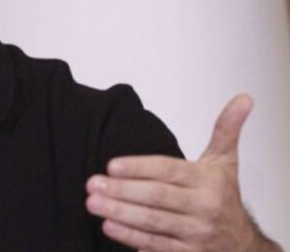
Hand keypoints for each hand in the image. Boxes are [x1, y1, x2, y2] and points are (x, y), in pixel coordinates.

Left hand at [85, 94, 281, 250]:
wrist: (242, 244)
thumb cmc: (224, 198)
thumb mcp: (225, 162)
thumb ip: (226, 129)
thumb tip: (242, 98)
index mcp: (208, 182)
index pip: (169, 171)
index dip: (139, 168)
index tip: (112, 165)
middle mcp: (203, 208)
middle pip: (157, 198)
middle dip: (122, 191)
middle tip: (92, 184)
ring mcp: (195, 234)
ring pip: (153, 223)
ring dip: (121, 214)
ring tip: (93, 204)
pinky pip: (155, 245)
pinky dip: (131, 238)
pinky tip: (110, 227)